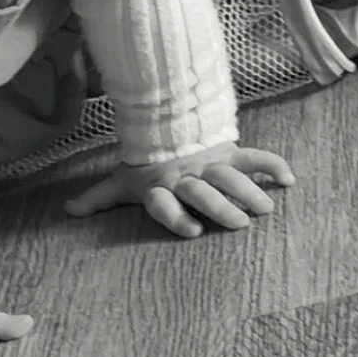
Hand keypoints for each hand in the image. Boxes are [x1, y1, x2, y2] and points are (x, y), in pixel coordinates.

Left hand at [65, 143, 293, 237]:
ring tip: (266, 209)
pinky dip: (273, 166)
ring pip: (231, 176)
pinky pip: (254, 157)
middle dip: (220, 206)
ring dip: (249, 191)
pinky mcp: (230, 153)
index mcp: (160, 186)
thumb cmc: (146, 164)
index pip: (164, 202)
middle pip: (203, 191)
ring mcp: (210, 164)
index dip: (175, 215)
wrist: (167, 124)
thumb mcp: (122, 180)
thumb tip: (68, 211)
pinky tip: (289, 180)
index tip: (191, 232)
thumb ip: (99, 198)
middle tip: (239, 224)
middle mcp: (186, 176)